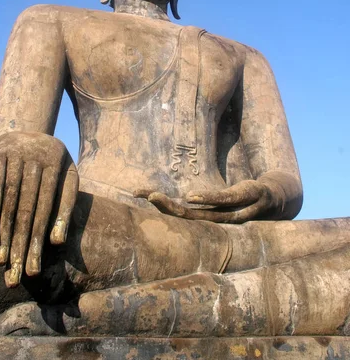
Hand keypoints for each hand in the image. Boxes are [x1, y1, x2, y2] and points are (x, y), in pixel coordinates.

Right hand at [0, 132, 78, 286]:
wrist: (26, 129)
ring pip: (11, 201)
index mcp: (58, 162)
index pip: (48, 207)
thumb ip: (65, 207)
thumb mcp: (66, 177)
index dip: (40, 239)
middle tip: (17, 275)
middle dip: (23, 243)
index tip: (34, 269)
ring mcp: (17, 153)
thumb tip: (57, 242)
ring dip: (6, 234)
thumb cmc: (51, 163)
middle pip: (28, 208)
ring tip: (3, 263)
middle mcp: (37, 156)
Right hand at [135, 179, 283, 222]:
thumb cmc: (245, 200)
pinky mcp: (245, 198)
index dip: (161, 207)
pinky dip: (205, 199)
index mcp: (211, 219)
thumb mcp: (223, 200)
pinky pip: (222, 201)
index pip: (181, 216)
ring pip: (200, 213)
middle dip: (163, 208)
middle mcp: (218, 220)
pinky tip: (189, 197)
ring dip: (176, 207)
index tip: (138, 194)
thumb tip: (183, 195)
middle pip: (186, 217)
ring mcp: (231, 211)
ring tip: (155, 197)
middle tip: (144, 196)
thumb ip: (205, 201)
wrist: (276, 198)